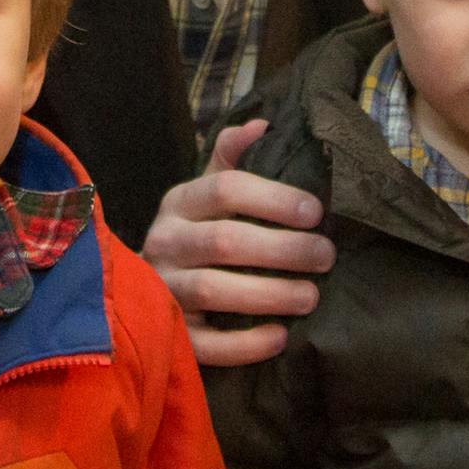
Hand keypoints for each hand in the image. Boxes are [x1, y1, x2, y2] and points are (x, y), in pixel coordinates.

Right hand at [143, 118, 334, 367]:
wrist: (143, 291)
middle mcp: (165, 241)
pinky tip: (280, 337)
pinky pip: (205, 343)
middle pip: (225, 240)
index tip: (316, 212)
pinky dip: (244, 344)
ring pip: (213, 289)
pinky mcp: (170, 333)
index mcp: (179, 202)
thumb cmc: (196, 235)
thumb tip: (263, 124)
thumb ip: (232, 159)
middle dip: (283, 249)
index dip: (274, 199)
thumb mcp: (207, 193)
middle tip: (326, 256)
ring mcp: (163, 288)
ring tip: (312, 296)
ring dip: (270, 293)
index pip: (224, 188)